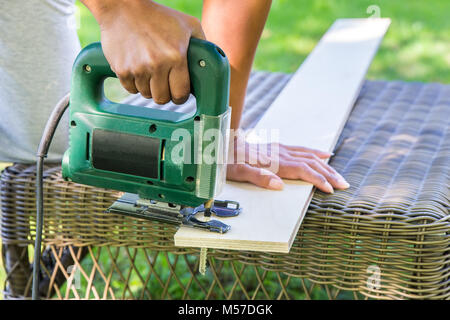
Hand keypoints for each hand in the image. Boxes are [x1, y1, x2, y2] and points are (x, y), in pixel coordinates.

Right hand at [86, 0, 204, 103]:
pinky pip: (130, 89)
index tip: (179, 93)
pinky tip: (138, 70)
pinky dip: (135, 84)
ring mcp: (137, 68)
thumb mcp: (188, 25)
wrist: (123, 7)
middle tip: (164, 85)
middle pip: (162, 99)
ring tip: (150, 73)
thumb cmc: (159, 16)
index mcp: (176, 56)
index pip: (180, 93)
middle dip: (165, 94)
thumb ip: (202, 44)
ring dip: (149, 88)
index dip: (181, 96)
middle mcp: (157, 64)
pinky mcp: (121, 69)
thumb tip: (209, 64)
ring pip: (146, 94)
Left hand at [227, 139, 349, 192]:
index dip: (318, 179)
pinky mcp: (277, 147)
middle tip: (345, 184)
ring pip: (309, 155)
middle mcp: (280, 153)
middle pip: (311, 162)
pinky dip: (316, 153)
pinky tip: (324, 154)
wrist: (219, 141)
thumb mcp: (236, 172)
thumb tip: (280, 186)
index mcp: (273, 161)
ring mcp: (279, 149)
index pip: (302, 170)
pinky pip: (302, 149)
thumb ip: (257, 177)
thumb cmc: (226, 160)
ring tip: (339, 174)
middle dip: (329, 174)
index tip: (331, 190)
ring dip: (326, 165)